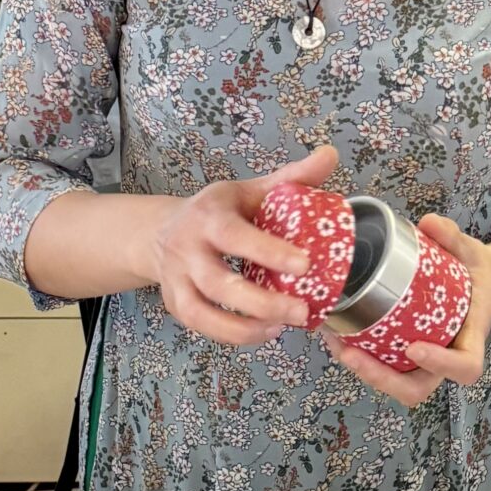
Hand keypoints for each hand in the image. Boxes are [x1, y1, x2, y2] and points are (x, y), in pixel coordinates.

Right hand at [150, 144, 339, 346]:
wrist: (161, 231)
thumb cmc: (216, 211)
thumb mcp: (249, 189)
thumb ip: (291, 177)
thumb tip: (330, 155)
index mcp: (209, 216)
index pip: (235, 235)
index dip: (268, 251)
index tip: (305, 264)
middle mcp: (188, 248)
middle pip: (217, 282)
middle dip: (260, 302)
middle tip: (300, 310)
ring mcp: (177, 279)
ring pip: (201, 312)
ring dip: (242, 328)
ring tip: (280, 328)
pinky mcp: (175, 303)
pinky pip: (199, 325)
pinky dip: (230, 335)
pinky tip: (262, 333)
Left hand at [324, 214, 490, 408]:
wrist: (476, 282)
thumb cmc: (474, 271)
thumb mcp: (470, 250)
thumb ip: (452, 237)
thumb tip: (429, 223)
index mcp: (471, 337)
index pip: (465, 366)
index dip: (441, 364)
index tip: (413, 347)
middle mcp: (447, 356)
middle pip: (418, 388)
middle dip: (383, 378)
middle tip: (352, 354)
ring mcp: (425, 361)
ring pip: (397, 385)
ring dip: (364, 371)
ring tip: (336, 343)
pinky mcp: (405, 354)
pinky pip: (385, 367)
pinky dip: (359, 357)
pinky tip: (335, 335)